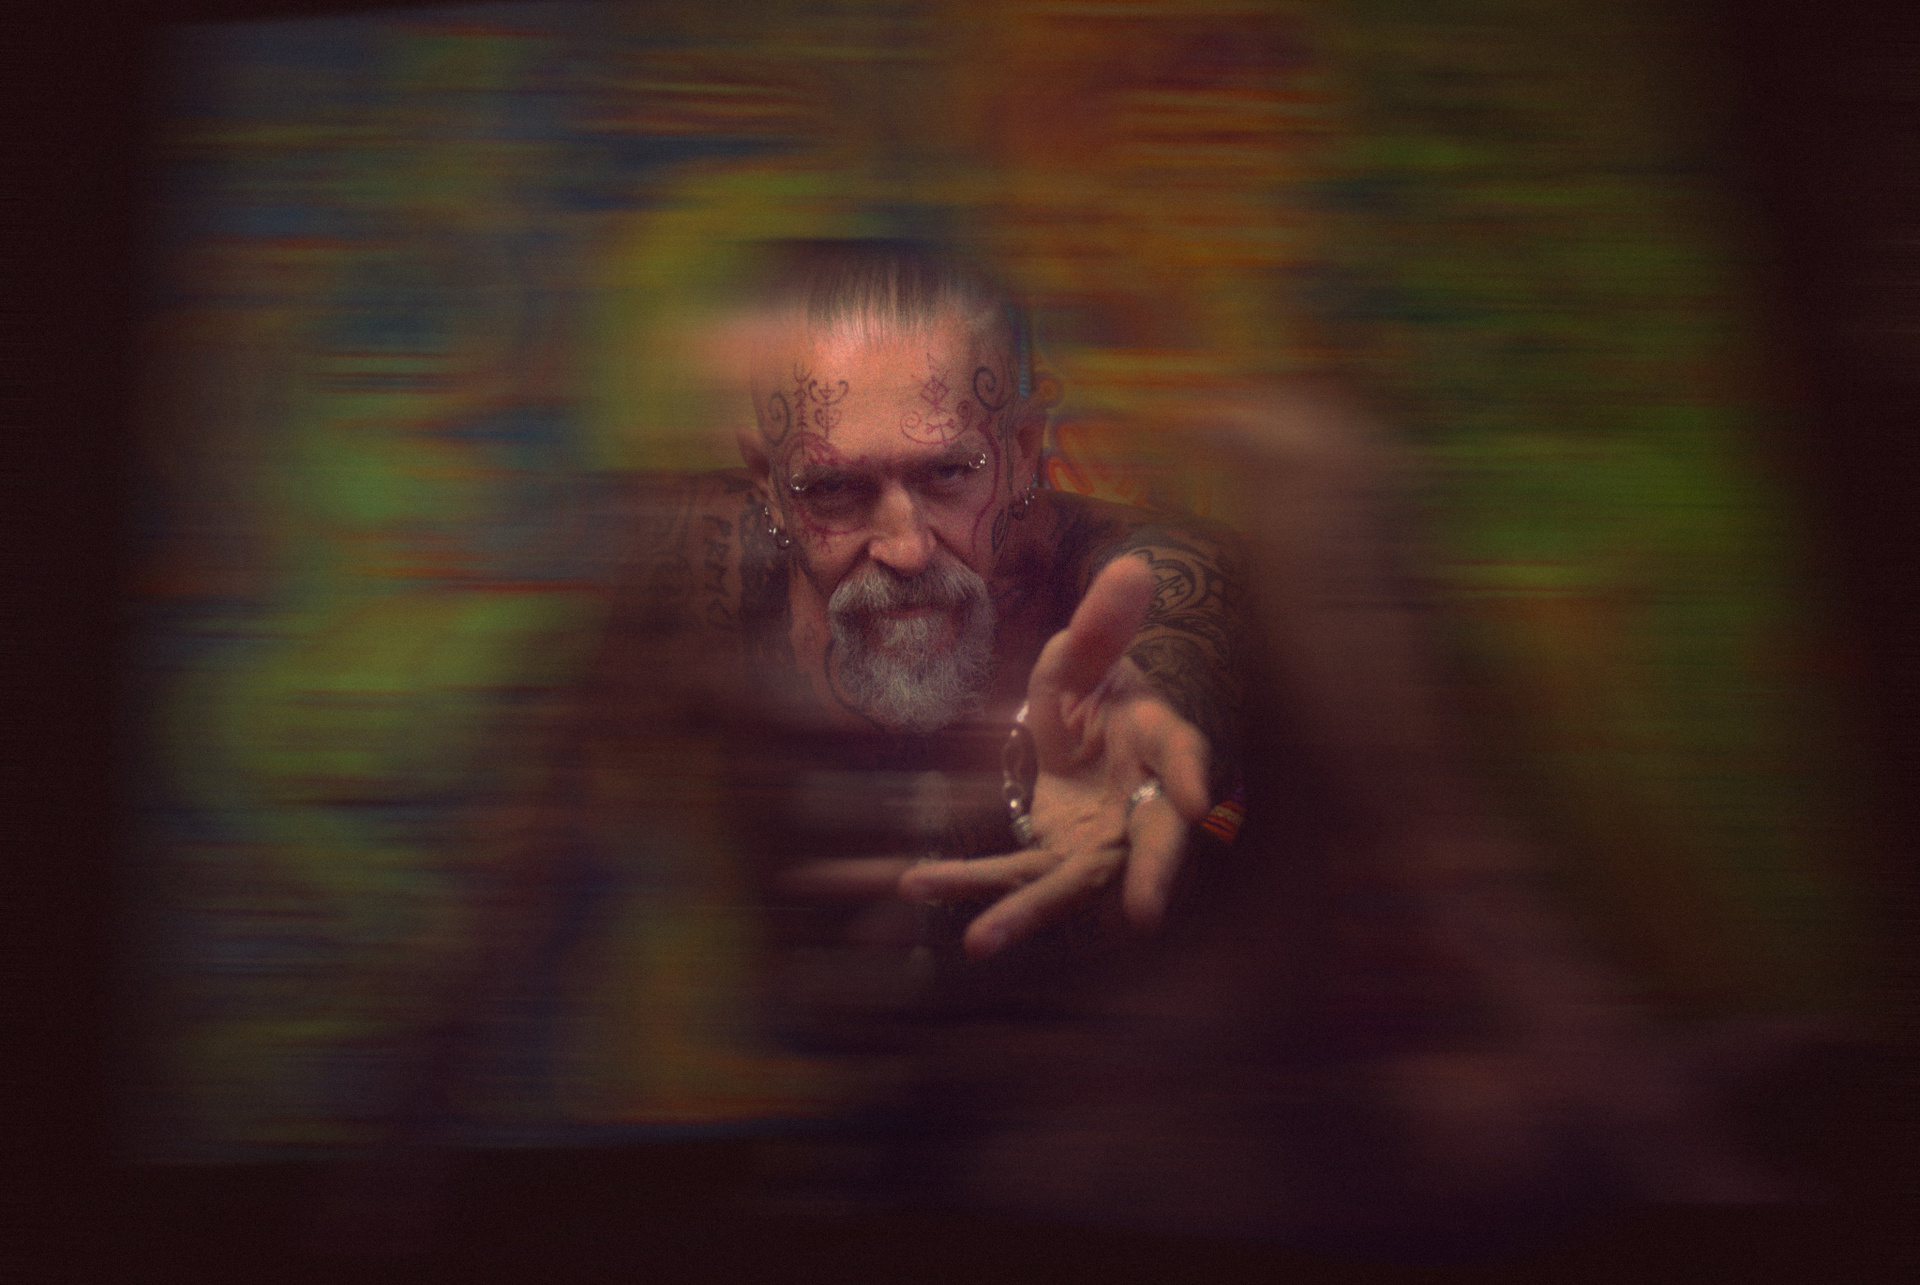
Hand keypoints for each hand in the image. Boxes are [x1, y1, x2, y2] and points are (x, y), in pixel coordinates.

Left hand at [900, 556, 1212, 956]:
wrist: (1078, 729)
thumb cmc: (1093, 686)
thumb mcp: (1086, 651)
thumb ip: (1104, 621)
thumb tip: (1133, 565)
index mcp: (1157, 741)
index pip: (1183, 756)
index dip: (1190, 775)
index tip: (1196, 799)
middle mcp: (1137, 806)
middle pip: (1148, 845)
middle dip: (1150, 877)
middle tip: (1147, 915)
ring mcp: (1095, 841)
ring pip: (1070, 884)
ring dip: (1025, 914)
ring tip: (980, 942)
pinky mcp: (1051, 858)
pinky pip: (1009, 873)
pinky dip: (965, 881)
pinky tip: (916, 883)